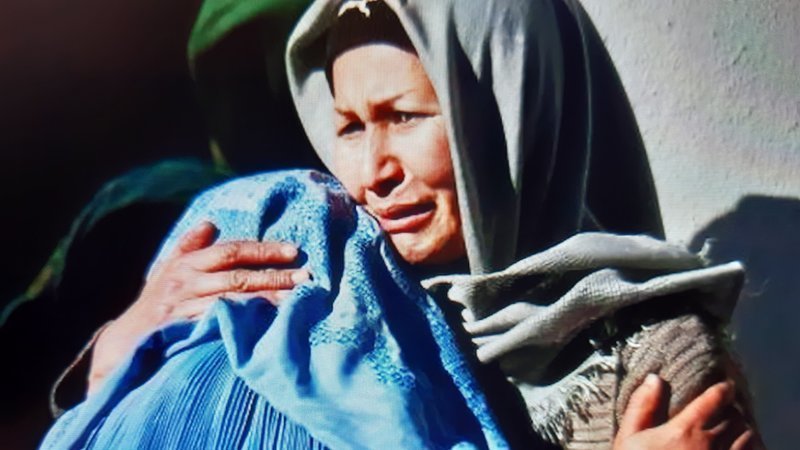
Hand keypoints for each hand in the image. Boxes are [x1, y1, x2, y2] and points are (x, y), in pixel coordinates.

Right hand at [87, 221, 308, 393]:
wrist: (122, 344)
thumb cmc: (153, 305)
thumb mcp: (166, 271)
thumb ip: (189, 247)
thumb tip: (210, 223)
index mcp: (187, 264)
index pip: (232, 250)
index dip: (263, 250)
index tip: (294, 251)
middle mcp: (187, 282)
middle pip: (237, 274)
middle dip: (273, 275)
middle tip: (305, 277)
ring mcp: (185, 308)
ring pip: (232, 299)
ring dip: (265, 299)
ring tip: (294, 300)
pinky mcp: (183, 331)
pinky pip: (218, 324)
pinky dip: (242, 321)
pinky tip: (265, 323)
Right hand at [613, 374, 754, 449]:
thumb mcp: (629, 438)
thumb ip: (642, 406)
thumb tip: (654, 378)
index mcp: (684, 430)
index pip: (715, 399)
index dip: (722, 389)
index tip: (724, 387)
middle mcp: (709, 445)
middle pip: (736, 417)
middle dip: (731, 410)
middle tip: (725, 409)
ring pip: (749, 437)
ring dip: (743, 430)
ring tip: (734, 429)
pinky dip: (750, 447)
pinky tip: (739, 448)